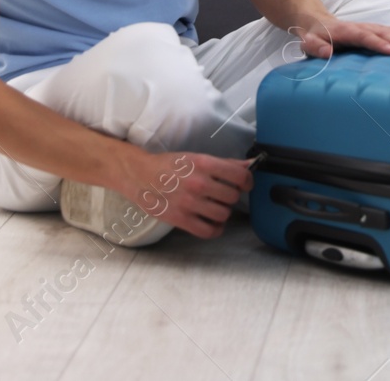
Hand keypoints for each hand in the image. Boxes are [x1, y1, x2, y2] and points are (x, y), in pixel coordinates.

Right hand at [115, 150, 253, 238]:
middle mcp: (198, 183)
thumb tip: (250, 165)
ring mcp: (189, 203)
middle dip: (231, 196)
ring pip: (223, 214)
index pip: (240, 175)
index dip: (247, 181)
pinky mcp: (180, 219)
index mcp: (203, 164)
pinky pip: (208, 231)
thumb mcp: (196, 158)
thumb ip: (225, 163)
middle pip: (232, 196)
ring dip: (223, 212)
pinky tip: (213, 222)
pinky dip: (215, 229)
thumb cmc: (169, 166)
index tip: (244, 184)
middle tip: (223, 194)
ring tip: (216, 207)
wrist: (139, 175)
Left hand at [287, 11, 389, 58]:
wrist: (319, 23)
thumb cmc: (315, 37)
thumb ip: (316, 48)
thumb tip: (326, 53)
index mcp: (348, 32)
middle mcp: (365, 27)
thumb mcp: (309, 43)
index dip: (379, 43)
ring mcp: (374, 27)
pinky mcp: (380, 30)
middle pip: (385, 33)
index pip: (366, 37)